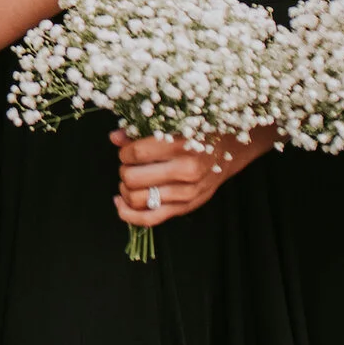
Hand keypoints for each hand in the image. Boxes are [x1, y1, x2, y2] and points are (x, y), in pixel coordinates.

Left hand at [113, 127, 269, 226]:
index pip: (136, 154)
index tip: (127, 150)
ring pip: (138, 199)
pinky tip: (120, 203)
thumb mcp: (172, 124)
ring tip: (130, 180)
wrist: (229, 149)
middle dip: (124, 170)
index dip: (124, 152)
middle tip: (130, 165)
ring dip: (126, 189)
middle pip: (133, 178)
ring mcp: (186, 193)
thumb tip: (114, 138)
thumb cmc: (195, 132)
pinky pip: (150, 219)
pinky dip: (128, 214)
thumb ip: (141, 130)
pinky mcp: (185, 207)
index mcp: (181, 145)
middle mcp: (185, 172)